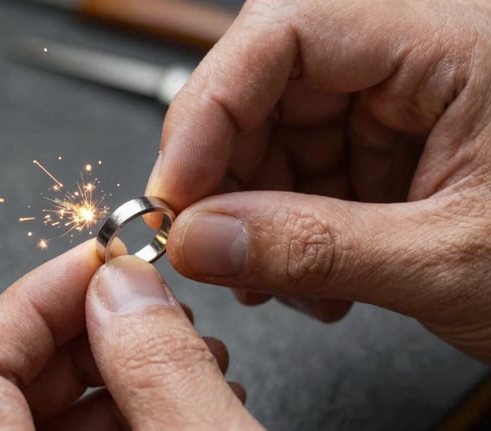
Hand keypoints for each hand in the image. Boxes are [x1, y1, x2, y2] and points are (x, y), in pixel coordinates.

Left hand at [0, 241, 261, 429]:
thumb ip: (161, 373)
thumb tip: (125, 287)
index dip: (34, 299)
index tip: (100, 265)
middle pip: (3, 378)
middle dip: (90, 328)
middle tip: (155, 306)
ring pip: (41, 408)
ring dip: (116, 369)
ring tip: (189, 355)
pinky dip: (123, 408)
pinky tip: (178, 396)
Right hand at [146, 0, 490, 361]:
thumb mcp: (449, 261)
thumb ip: (313, 248)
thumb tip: (199, 241)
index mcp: (455, 36)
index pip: (284, 31)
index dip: (208, 110)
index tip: (174, 191)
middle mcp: (423, 49)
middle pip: (271, 82)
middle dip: (228, 173)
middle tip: (207, 245)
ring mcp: (408, 93)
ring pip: (282, 129)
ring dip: (258, 211)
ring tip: (272, 280)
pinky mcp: (400, 135)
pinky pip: (313, 163)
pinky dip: (293, 223)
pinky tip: (309, 274)